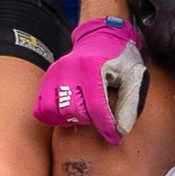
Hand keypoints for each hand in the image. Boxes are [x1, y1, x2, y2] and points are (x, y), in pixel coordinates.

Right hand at [31, 16, 146, 143]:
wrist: (101, 37)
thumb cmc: (120, 59)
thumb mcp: (133, 76)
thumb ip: (130, 103)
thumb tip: (121, 131)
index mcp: (93, 67)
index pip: (96, 106)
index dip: (106, 127)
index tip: (114, 138)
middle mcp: (70, 69)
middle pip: (73, 111)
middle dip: (89, 121)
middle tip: (99, 119)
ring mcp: (55, 73)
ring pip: (53, 111)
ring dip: (69, 120)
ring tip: (83, 115)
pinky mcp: (47, 78)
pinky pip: (41, 108)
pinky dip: (53, 117)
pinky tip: (68, 114)